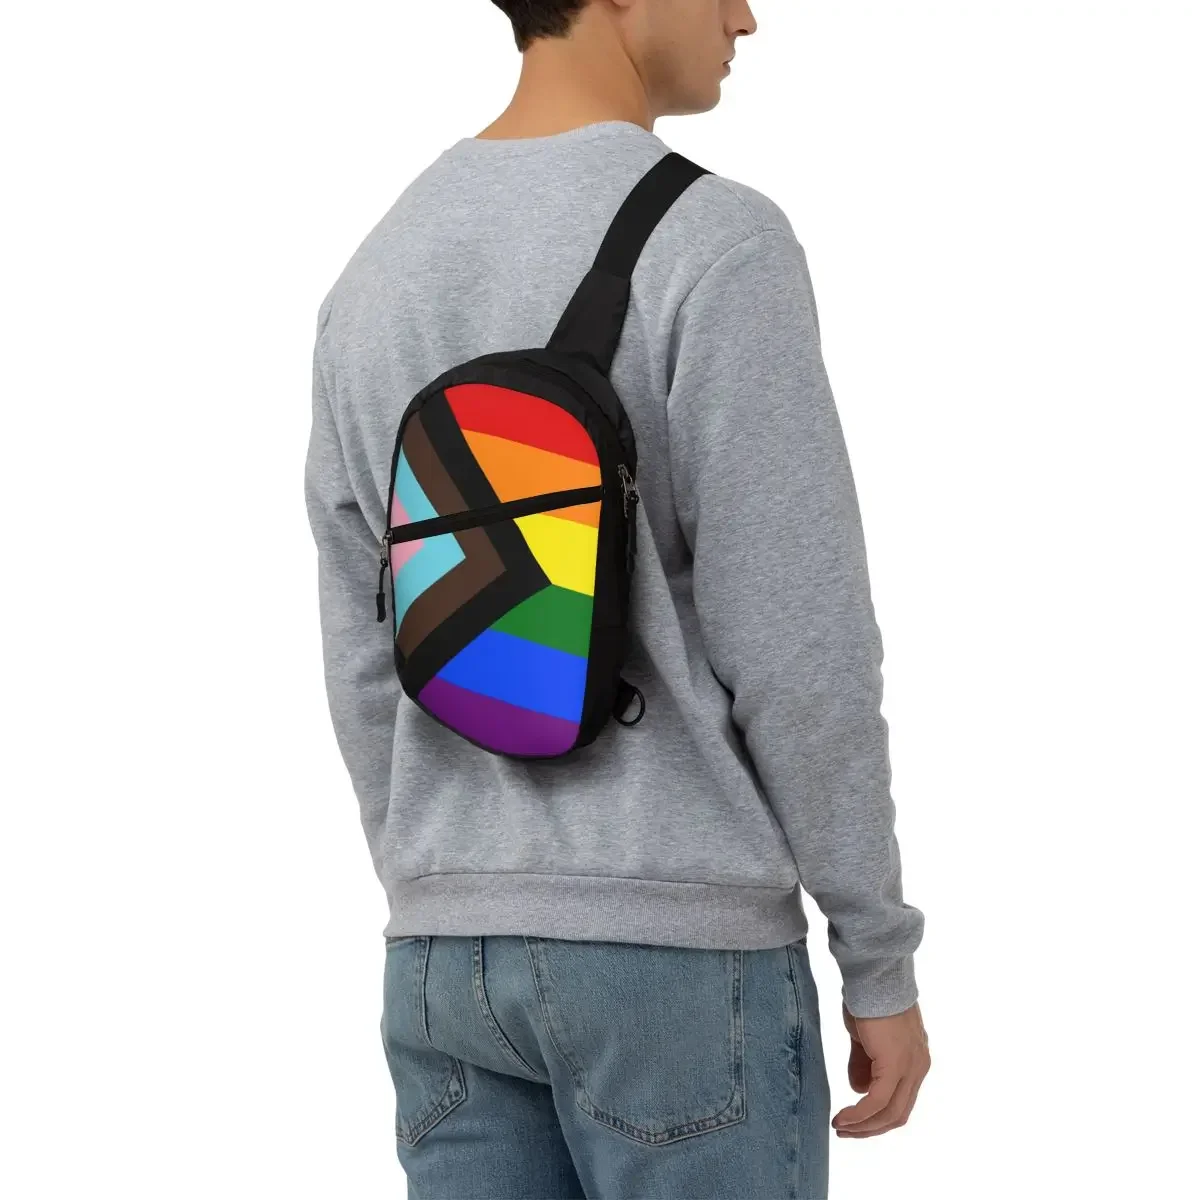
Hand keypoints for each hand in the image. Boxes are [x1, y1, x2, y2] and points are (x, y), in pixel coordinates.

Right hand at [832, 1001, 929, 1137]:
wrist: (874, 976)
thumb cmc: (868, 999)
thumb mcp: (866, 1037)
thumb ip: (864, 1063)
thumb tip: (859, 1090)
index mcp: (915, 1060)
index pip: (901, 1100)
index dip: (878, 1116)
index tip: (854, 1121)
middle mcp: (919, 1068)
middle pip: (898, 1114)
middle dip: (870, 1128)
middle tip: (845, 1131)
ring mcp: (910, 1068)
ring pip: (890, 1113)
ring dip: (863, 1126)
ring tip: (840, 1127)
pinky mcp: (895, 1066)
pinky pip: (877, 1101)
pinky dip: (859, 1115)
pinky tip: (843, 1118)